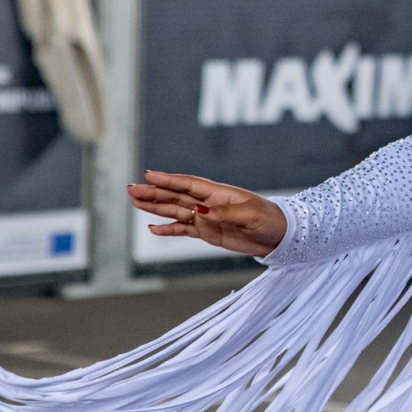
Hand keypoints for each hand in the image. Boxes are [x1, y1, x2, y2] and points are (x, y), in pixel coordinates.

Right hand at [127, 170, 286, 256]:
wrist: (280, 236)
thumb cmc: (269, 219)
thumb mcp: (251, 214)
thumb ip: (225, 212)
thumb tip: (200, 212)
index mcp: (219, 193)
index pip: (188, 184)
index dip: (169, 180)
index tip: (149, 175)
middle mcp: (208, 203)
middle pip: (176, 196)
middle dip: (154, 192)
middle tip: (131, 189)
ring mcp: (206, 217)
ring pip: (175, 210)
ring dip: (156, 207)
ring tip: (135, 202)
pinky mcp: (208, 232)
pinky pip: (184, 230)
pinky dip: (168, 229)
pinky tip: (153, 227)